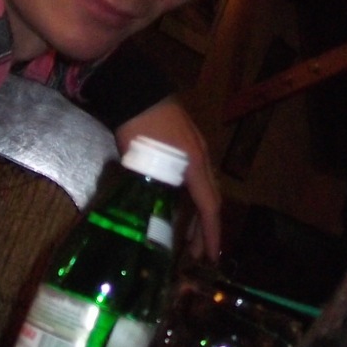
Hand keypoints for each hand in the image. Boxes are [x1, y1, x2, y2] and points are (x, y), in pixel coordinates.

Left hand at [114, 98, 220, 257]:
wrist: (135, 89)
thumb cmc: (139, 127)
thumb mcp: (144, 161)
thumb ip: (153, 186)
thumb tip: (152, 215)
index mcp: (195, 164)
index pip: (209, 206)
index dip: (211, 234)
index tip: (210, 257)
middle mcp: (201, 158)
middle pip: (210, 200)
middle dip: (205, 229)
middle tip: (195, 254)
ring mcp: (194, 149)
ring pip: (202, 189)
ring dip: (197, 214)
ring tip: (186, 236)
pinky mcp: (184, 144)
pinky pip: (194, 179)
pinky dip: (190, 198)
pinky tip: (177, 205)